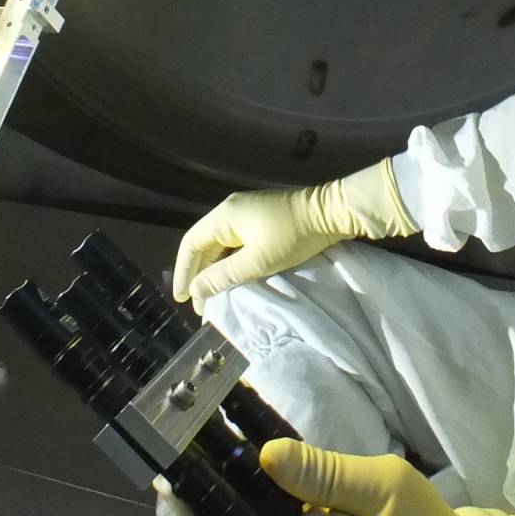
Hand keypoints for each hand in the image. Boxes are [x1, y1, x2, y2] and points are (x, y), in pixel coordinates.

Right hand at [172, 161, 415, 308]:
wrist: (331, 213)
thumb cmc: (292, 237)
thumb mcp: (257, 262)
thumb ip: (223, 276)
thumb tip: (197, 290)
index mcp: (224, 216)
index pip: (191, 244)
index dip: (183, 272)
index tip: (183, 298)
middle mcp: (230, 210)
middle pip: (204, 244)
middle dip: (199, 275)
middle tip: (201, 305)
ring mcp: (247, 212)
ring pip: (220, 244)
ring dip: (215, 270)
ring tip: (214, 297)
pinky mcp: (261, 218)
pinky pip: (235, 242)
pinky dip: (230, 261)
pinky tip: (233, 279)